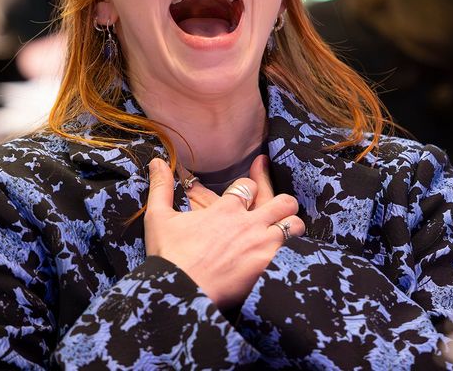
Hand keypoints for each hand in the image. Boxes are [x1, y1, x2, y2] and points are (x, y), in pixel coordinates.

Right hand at [144, 157, 305, 308]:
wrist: (179, 291)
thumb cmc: (168, 255)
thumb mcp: (159, 217)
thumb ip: (161, 187)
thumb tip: (156, 161)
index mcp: (226, 208)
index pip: (249, 186)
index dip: (251, 187)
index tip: (247, 194)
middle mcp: (249, 222)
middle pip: (282, 201)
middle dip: (283, 204)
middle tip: (280, 211)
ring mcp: (262, 244)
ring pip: (294, 225)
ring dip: (293, 227)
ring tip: (289, 232)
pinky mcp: (269, 266)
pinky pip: (295, 252)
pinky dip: (296, 252)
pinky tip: (294, 256)